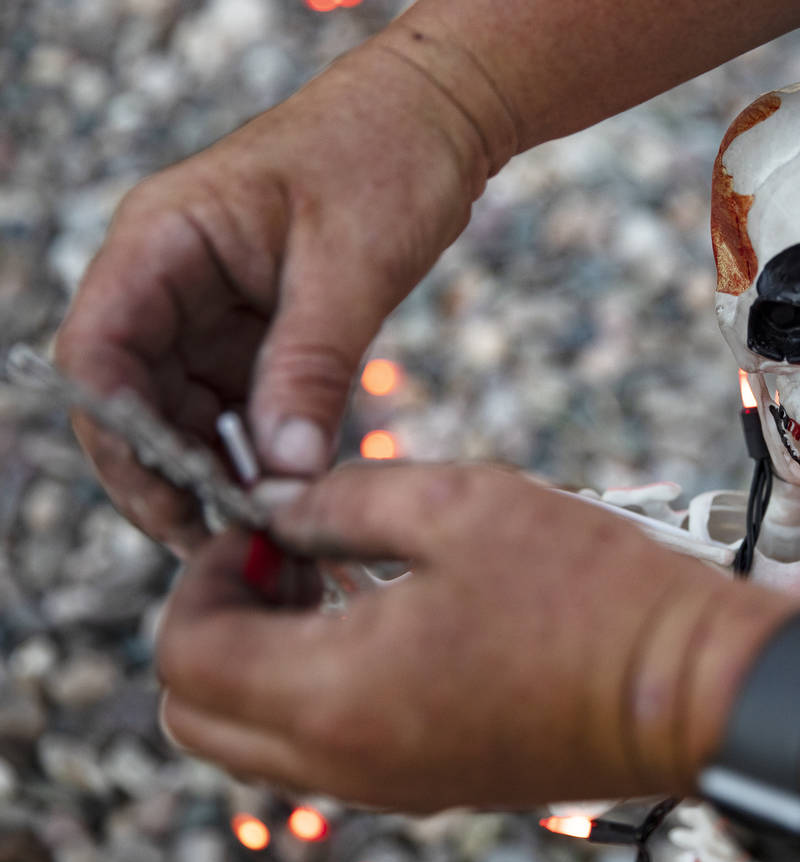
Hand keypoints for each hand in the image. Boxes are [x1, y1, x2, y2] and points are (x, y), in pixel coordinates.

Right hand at [54, 28, 500, 552]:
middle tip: (229, 543)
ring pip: (187, 411)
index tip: (178, 503)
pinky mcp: (257, 328)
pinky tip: (291, 491)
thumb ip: (310, 366)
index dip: (122, 439)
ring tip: (266, 533)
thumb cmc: (386, 155)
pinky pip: (240, 403)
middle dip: (171, 473)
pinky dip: (261, 448)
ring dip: (219, 470)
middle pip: (133, 398)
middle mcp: (171, 279)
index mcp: (163, 241)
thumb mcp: (350, 266)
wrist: (435, 115)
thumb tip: (282, 472)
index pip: (98, 354)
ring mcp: (211, 307)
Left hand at [156, 463, 799, 809]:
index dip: (202, 573)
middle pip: (196, 717)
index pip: (186, 653)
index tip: (260, 524)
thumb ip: (342, 499)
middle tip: (280, 557)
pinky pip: (318, 752)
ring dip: (257, 660)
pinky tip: (378, 619)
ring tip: (330, 581)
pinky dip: (309, 690)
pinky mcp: (427, 784)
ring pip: (251, 743)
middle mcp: (345, 761)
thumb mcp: (458, 507)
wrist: (690, 687)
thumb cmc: (590, 594)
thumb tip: (277, 505)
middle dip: (212, 625)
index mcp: (336, 694)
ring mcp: (386, 784)